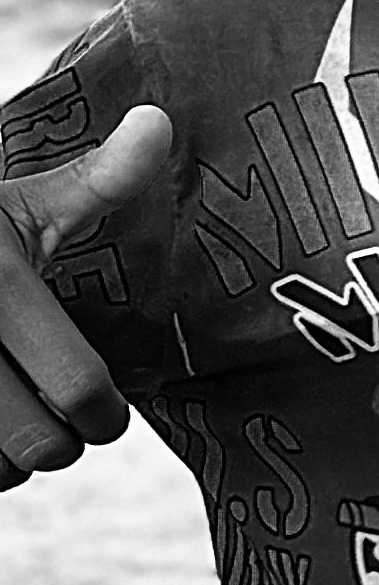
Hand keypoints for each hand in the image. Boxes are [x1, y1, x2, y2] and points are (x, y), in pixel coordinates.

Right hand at [0, 105, 179, 480]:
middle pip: (43, 447)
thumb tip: (158, 123)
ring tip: (7, 419)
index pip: (82, 389)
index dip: (105, 413)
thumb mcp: (16, 204)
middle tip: (57, 418)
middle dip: (61, 442)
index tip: (102, 405)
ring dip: (8, 461)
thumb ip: (94, 183)